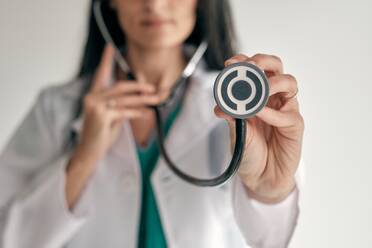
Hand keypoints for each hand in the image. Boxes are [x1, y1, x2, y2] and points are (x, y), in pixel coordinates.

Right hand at [66, 45, 160, 208]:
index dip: (106, 60)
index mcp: (93, 96)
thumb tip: (136, 99)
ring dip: (143, 100)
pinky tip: (146, 113)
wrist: (89, 152)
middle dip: (138, 85)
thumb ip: (118, 105)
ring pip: (125, 99)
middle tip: (152, 87)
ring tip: (156, 99)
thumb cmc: (100, 135)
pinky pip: (124, 111)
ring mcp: (96, 107)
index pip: (100, 74)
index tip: (110, 47)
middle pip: (120, 86)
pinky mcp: (102, 116)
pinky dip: (137, 112)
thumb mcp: (110, 117)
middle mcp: (92, 98)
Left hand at [214, 54, 303, 203]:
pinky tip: (260, 115)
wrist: (260, 176)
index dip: (243, 62)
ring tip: (258, 92)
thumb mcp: (235, 131)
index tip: (229, 63)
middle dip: (263, 62)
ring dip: (272, 83)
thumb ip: (230, 116)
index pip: (254, 69)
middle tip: (250, 67)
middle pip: (276, 67)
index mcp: (256, 94)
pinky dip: (272, 113)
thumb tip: (220, 105)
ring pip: (289, 83)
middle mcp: (272, 97)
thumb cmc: (249, 150)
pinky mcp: (295, 125)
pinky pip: (288, 114)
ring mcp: (285, 109)